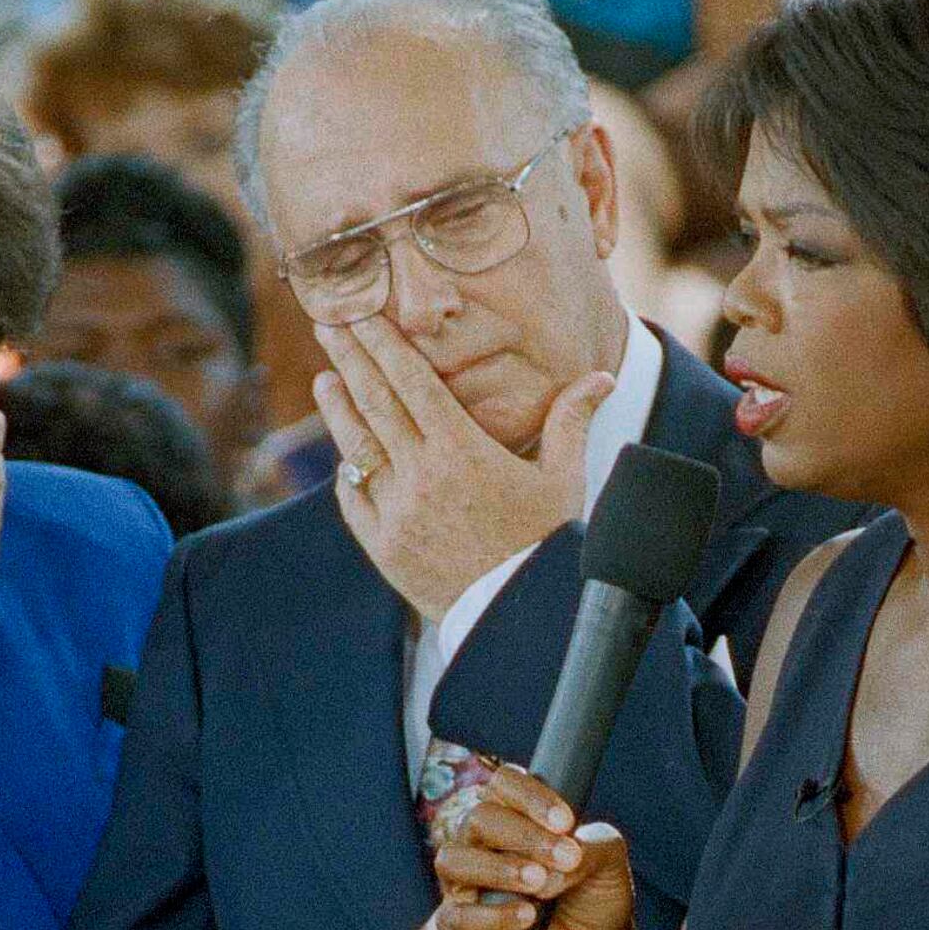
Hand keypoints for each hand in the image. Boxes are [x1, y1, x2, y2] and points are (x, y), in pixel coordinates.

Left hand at [317, 315, 615, 619]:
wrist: (520, 613)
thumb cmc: (546, 542)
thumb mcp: (566, 479)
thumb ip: (571, 420)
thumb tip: (603, 377)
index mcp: (462, 450)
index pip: (412, 383)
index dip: (383, 345)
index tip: (361, 316)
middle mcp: (422, 474)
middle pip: (376, 403)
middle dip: (350, 360)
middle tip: (328, 326)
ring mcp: (397, 510)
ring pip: (357, 448)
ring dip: (338, 410)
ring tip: (325, 380)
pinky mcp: (383, 545)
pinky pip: (355, 498)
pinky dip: (349, 472)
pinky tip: (345, 453)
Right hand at [432, 762, 640, 929]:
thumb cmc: (595, 897)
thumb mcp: (610, 862)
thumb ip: (591, 846)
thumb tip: (550, 869)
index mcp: (514, 816)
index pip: (504, 784)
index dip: (531, 797)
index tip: (567, 822)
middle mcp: (481, 845)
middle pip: (478, 819)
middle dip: (523, 836)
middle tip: (565, 858)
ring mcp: (466, 886)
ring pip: (453, 862)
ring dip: (498, 869)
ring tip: (540, 885)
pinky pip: (456, 918)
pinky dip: (492, 916)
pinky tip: (527, 918)